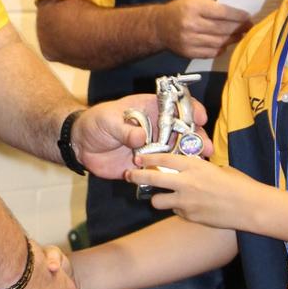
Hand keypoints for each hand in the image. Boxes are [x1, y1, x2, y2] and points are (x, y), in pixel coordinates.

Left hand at [74, 93, 211, 178]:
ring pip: (177, 152)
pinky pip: (163, 170)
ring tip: (202, 165)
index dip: (191, 109)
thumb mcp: (108, 121)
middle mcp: (156, 128)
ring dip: (190, 158)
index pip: (176, 106)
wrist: (81, 145)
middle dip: (197, 138)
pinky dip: (173, 175)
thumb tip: (140, 137)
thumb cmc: (95, 123)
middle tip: (206, 147)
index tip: (201, 117)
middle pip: (183, 131)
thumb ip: (124, 129)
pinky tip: (184, 182)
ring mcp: (153, 147)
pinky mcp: (147, 165)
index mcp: (149, 110)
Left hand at [125, 152, 259, 229]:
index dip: (147, 157)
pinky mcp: (190, 217)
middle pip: (152, 179)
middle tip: (129, 175)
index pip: (163, 159)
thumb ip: (199, 169)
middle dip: (137, 176)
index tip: (137, 157)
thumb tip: (188, 169)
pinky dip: (178, 209)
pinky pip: (176, 212)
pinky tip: (188, 207)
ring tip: (163, 197)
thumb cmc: (239, 184)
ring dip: (158, 199)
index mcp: (194, 166)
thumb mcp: (218, 169)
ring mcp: (186, 202)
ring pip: (158, 201)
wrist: (250, 207)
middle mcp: (186, 183)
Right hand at [156, 0, 250, 58]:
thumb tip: (235, 16)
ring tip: (240, 36)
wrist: (159, 27)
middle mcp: (191, 24)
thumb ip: (212, 7)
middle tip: (248, 27)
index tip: (248, 17)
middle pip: (222, 28)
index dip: (237, 16)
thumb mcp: (194, 1)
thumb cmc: (180, 10)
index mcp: (193, 7)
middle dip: (238, 28)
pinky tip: (225, 44)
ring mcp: (189, 40)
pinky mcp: (188, 52)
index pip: (222, 12)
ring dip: (232, 39)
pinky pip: (211, 52)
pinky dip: (221, 49)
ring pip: (219, 42)